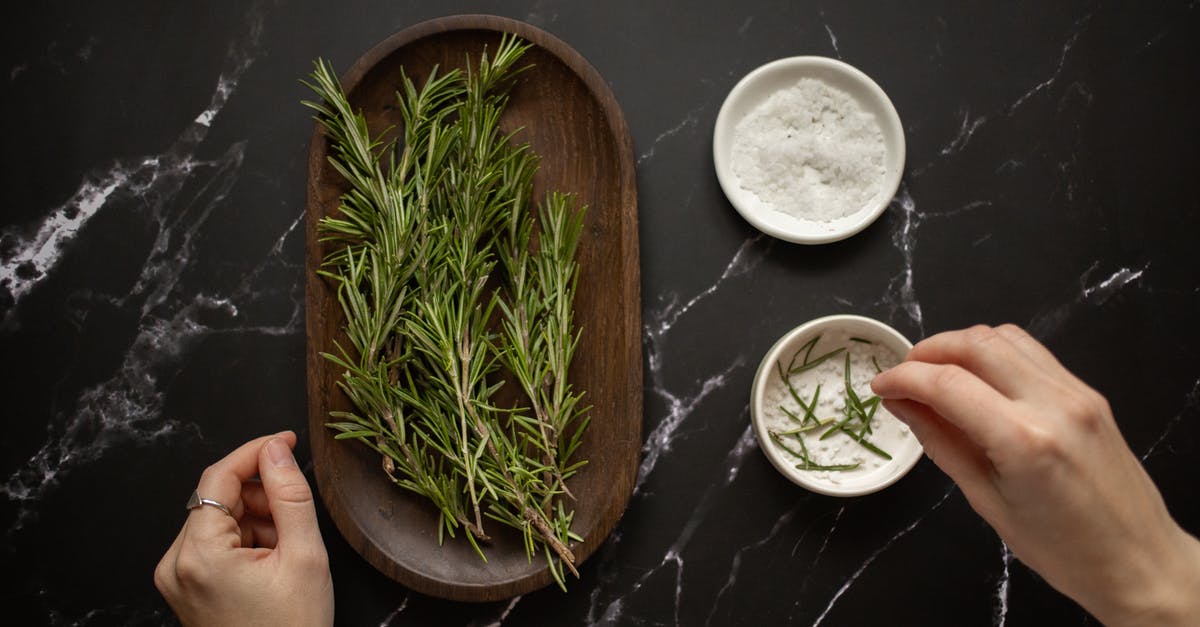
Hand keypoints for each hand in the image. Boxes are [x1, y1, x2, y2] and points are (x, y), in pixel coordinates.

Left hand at [155, 432, 333, 626]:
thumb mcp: (304, 556)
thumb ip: (290, 495)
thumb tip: (277, 450)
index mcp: (199, 555)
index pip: (218, 477)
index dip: (256, 451)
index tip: (288, 440)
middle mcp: (176, 564)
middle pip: (217, 498)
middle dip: (261, 495)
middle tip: (297, 515)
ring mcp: (177, 578)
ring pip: (219, 519)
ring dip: (257, 518)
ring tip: (288, 547)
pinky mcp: (185, 587)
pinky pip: (215, 543)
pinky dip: (247, 539)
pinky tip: (273, 559)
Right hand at [871, 325, 1199, 625]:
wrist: (1138, 560)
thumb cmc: (1061, 549)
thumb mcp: (986, 500)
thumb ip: (941, 443)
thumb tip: (903, 404)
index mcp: (1024, 441)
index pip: (947, 383)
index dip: (903, 377)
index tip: (879, 386)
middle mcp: (1054, 404)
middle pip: (975, 344)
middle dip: (928, 351)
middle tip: (902, 376)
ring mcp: (1077, 393)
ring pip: (1004, 337)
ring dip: (960, 345)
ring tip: (935, 373)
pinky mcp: (1088, 393)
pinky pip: (1031, 353)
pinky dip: (993, 354)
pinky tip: (977, 378)